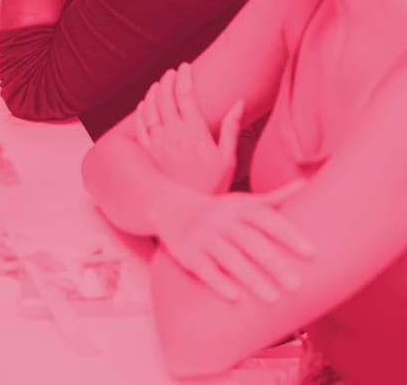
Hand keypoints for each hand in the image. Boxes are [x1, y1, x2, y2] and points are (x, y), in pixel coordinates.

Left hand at [135, 63, 242, 193]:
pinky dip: (141, 112)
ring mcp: (157, 143)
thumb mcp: (228, 157)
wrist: (191, 211)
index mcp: (195, 132)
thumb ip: (231, 128)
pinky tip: (144, 104)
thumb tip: (238, 103)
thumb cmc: (213, 185)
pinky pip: (140, 126)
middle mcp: (173, 134)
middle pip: (166, 97)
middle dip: (168, 80)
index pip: (186, 95)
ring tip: (159, 83)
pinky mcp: (147, 153)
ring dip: (154, 93)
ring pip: (150, 109)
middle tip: (172, 72)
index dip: (185, 77)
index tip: (186, 67)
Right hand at [154, 183, 314, 303]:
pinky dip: (218, 281)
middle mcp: (220, 220)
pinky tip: (235, 297)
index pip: (265, 218)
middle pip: (249, 241)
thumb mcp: (242, 201)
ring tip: (274, 298)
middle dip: (273, 263)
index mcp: (237, 207)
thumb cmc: (217, 210)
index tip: (312, 253)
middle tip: (297, 285)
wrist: (169, 207)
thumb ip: (273, 198)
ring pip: (228, 257)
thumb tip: (305, 183)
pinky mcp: (187, 252)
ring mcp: (202, 236)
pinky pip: (203, 268)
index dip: (288, 234)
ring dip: (251, 278)